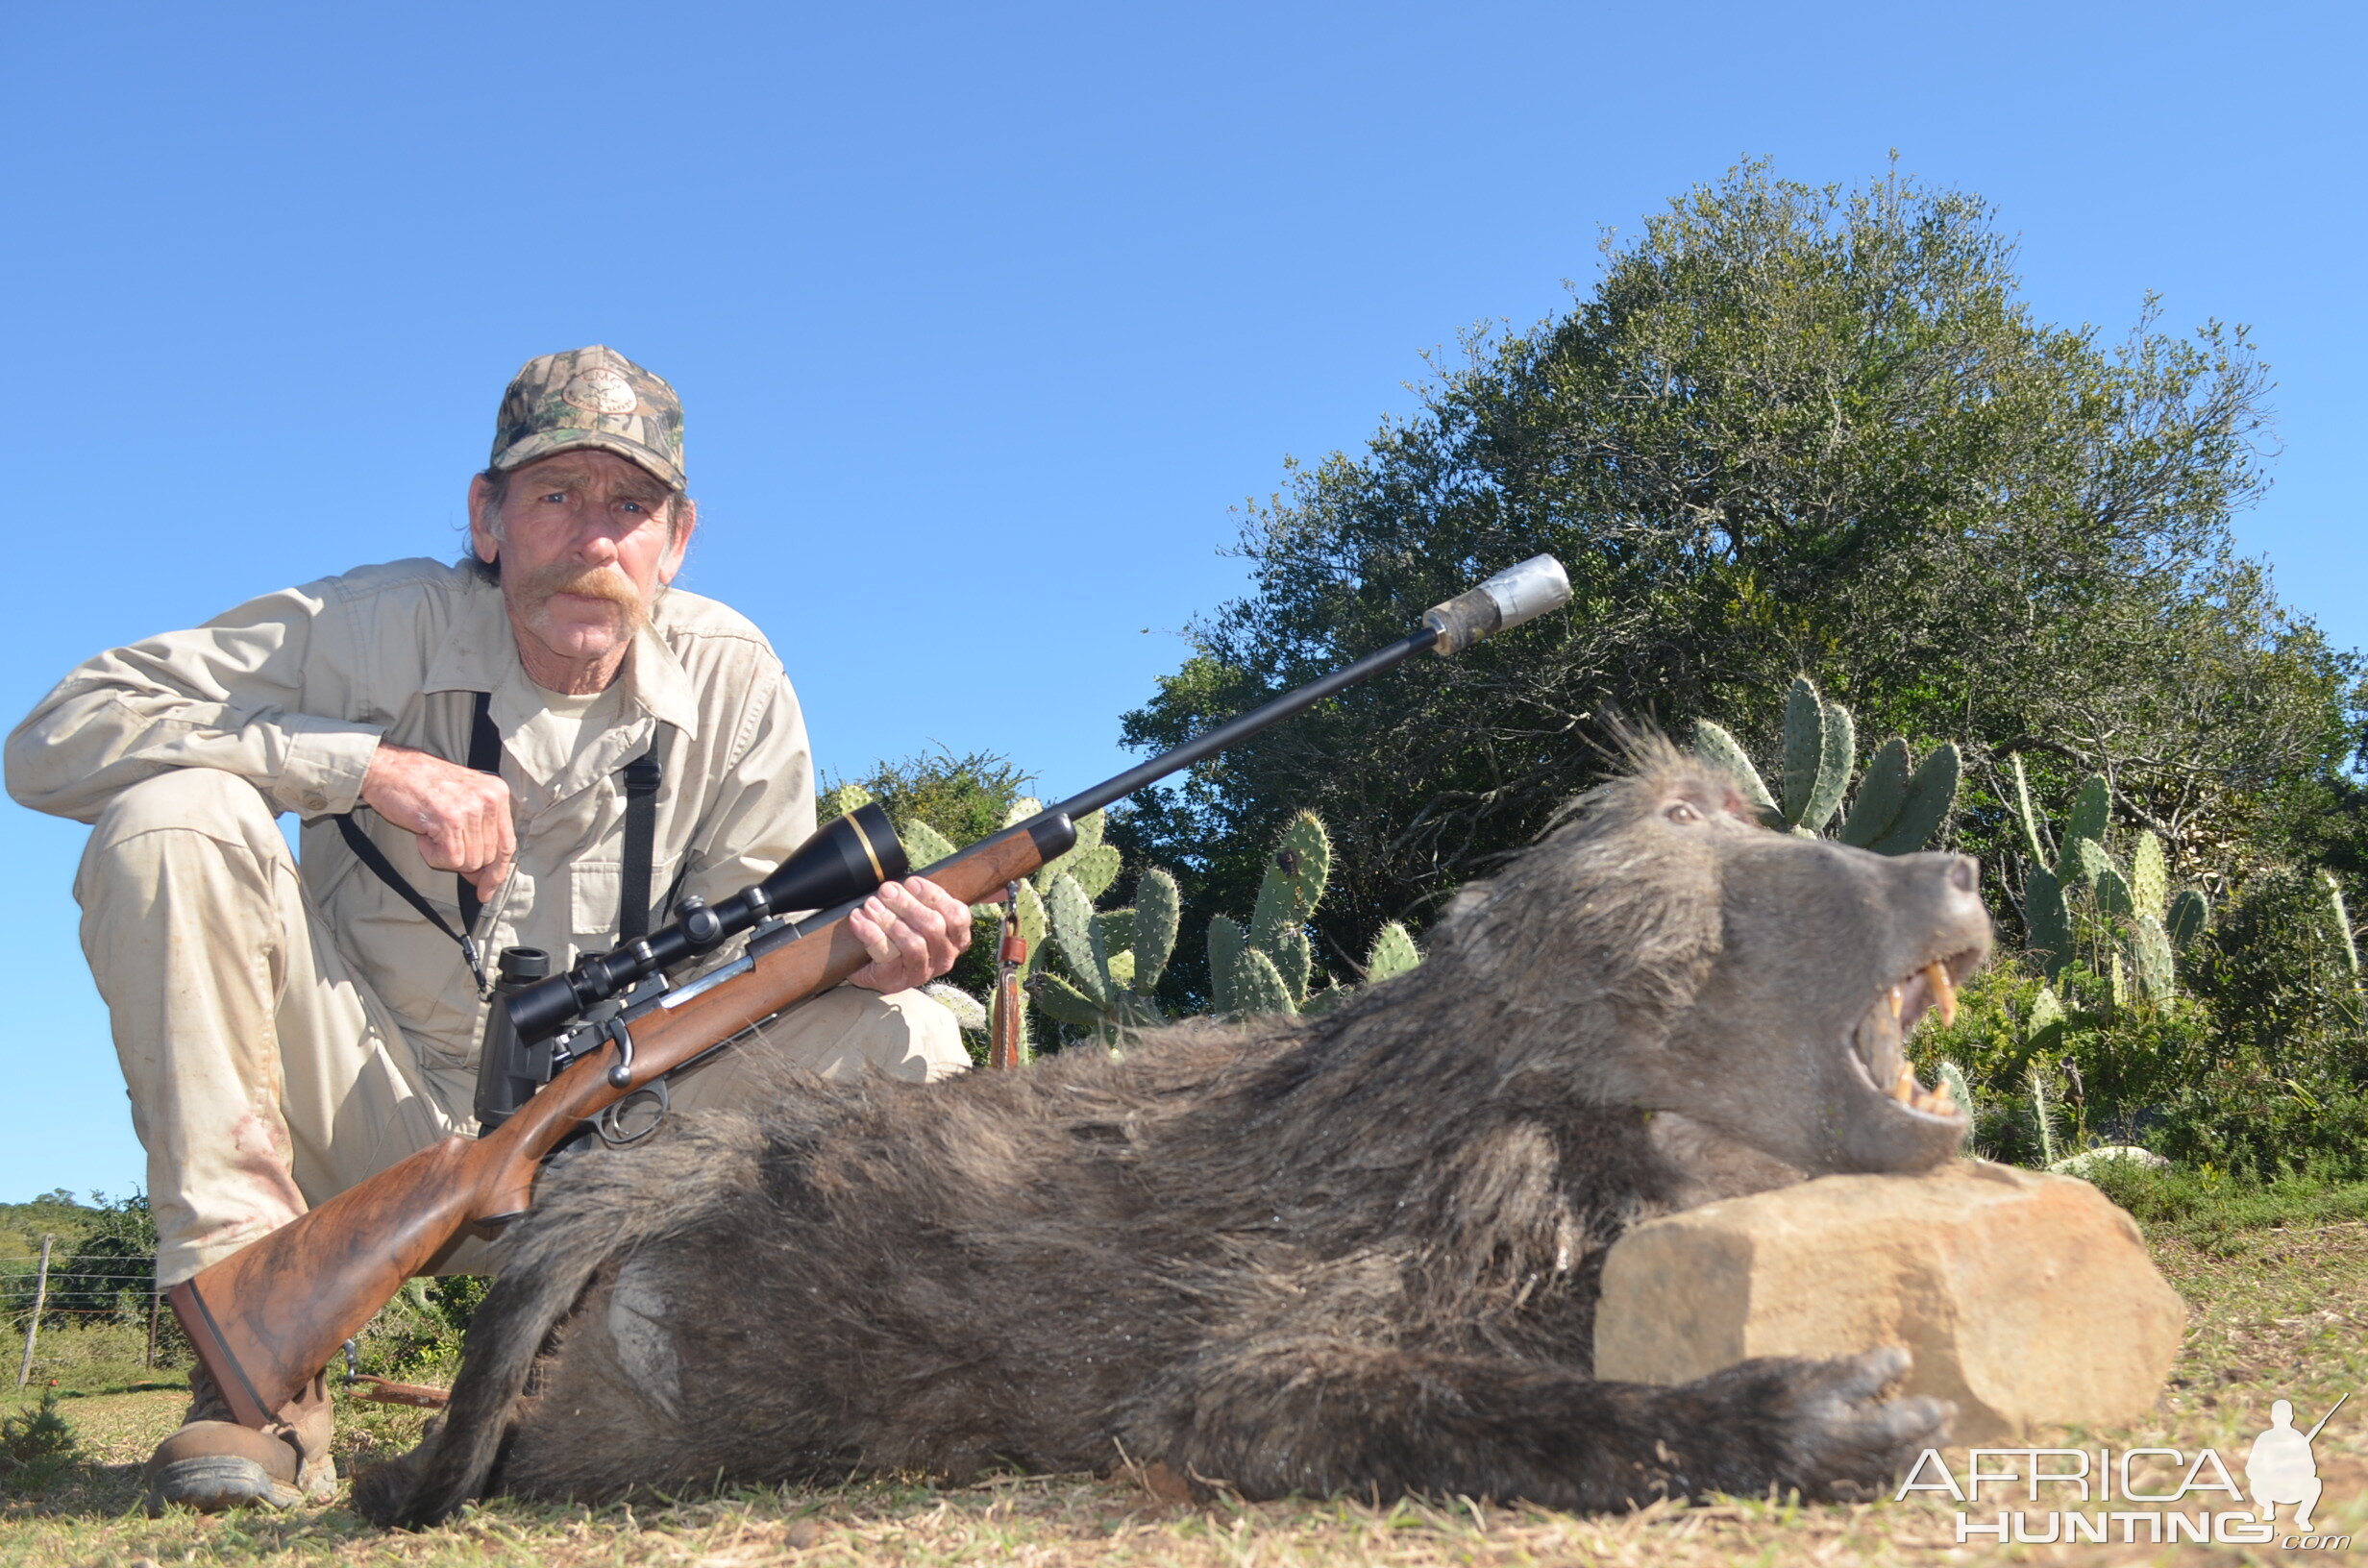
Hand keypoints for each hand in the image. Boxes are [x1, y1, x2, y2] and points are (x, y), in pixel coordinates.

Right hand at [359, 742, 516, 902]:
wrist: (386, 769)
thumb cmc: (419, 785)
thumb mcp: (462, 798)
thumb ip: (479, 830)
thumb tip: (483, 875)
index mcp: (497, 793)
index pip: (507, 844)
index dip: (496, 872)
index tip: (486, 891)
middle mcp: (490, 799)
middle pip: (487, 857)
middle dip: (462, 860)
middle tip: (439, 842)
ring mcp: (471, 809)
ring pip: (469, 861)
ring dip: (444, 855)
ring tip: (430, 831)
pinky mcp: (450, 820)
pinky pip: (450, 860)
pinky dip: (432, 855)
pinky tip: (423, 834)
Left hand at [846, 877, 972, 992]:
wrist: (868, 965)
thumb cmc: (899, 935)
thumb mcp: (916, 915)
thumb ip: (920, 900)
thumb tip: (907, 884)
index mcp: (956, 940)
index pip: (958, 916)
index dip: (934, 896)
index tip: (911, 883)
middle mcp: (944, 958)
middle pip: (933, 926)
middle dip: (907, 904)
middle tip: (886, 890)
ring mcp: (921, 973)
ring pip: (913, 943)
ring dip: (889, 919)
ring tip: (871, 905)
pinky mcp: (895, 980)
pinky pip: (887, 955)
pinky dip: (871, 934)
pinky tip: (859, 920)